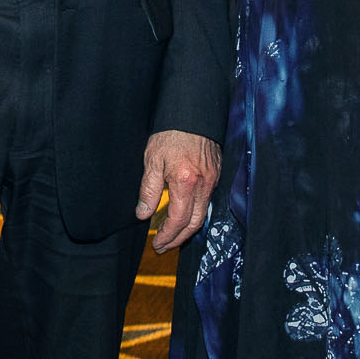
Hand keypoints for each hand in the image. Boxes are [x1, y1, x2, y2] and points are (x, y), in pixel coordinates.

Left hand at [138, 129, 221, 251]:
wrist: (192, 112)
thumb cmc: (170, 134)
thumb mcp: (152, 160)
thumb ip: (148, 190)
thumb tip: (143, 214)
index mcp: (185, 183)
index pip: (178, 220)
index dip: (167, 236)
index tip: (157, 243)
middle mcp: (203, 184)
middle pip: (195, 223)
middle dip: (179, 239)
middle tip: (164, 246)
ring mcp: (213, 180)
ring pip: (203, 213)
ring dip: (188, 228)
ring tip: (173, 235)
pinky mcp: (216, 174)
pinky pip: (208, 200)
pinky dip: (196, 213)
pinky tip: (185, 214)